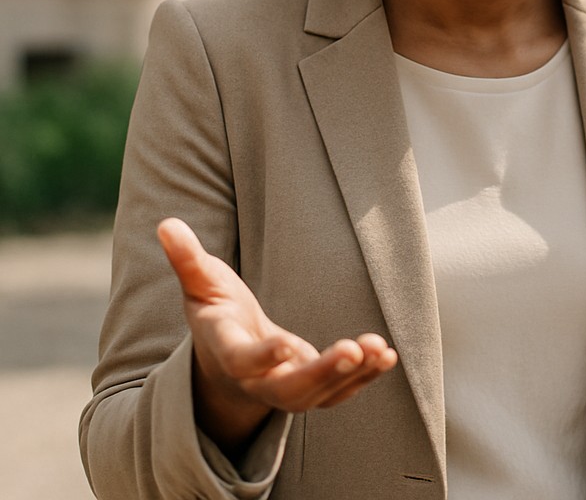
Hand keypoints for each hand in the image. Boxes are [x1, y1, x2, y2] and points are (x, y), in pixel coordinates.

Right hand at [157, 217, 397, 454]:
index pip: (243, 361)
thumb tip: (165, 224)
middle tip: (351, 350)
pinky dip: (365, 377)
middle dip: (321, 373)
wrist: (227, 363)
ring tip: (380, 349)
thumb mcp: (200, 285)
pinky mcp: (312, 389)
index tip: (287, 346)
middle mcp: (258, 380)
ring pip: (320, 395)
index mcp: (228, 352)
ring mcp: (286, 390)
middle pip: (289, 390)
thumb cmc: (216, 313)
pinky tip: (387, 355)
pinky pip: (340, 391)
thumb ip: (187, 259)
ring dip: (353, 375)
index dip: (263, 357)